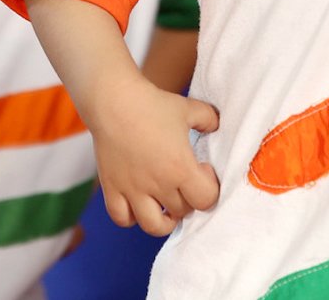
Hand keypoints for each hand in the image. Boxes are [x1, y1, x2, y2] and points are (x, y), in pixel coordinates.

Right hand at [87, 71, 219, 236]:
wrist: (114, 101)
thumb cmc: (152, 104)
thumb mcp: (189, 108)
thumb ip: (209, 119)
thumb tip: (216, 127)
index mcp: (180, 168)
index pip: (206, 199)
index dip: (209, 188)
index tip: (202, 170)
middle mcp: (158, 185)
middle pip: (182, 211)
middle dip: (189, 199)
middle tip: (184, 181)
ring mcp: (133, 190)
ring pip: (154, 226)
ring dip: (164, 220)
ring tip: (166, 207)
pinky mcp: (112, 188)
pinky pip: (122, 218)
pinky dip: (132, 217)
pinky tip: (138, 203)